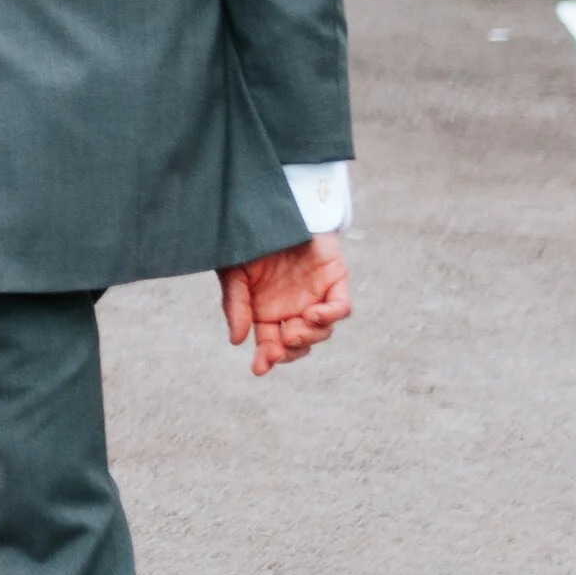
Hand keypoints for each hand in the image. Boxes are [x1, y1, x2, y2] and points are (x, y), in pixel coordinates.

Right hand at [219, 233, 351, 377]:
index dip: (267, 359)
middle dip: (291, 352)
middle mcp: (293, 309)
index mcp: (268, 312)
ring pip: (322, 331)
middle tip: (279, 349)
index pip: (271, 345)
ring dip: (308, 337)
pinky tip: (311, 315)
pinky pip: (341, 308)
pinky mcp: (335, 279)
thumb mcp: (234, 275)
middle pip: (299, 344)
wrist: (269, 207)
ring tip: (293, 331)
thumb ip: (236, 306)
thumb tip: (237, 341)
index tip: (260, 367)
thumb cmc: (248, 240)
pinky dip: (330, 316)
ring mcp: (316, 295)